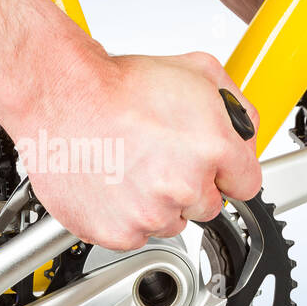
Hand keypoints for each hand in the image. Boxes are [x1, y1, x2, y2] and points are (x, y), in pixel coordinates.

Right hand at [2, 51, 262, 250]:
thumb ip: (235, 106)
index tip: (210, 167)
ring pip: (172, 222)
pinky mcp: (119, 232)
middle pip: (209, 206)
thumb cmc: (116, 85)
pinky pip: (136, 235)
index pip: (246, 184)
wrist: (60, 96)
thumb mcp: (196, 70)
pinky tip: (113, 183)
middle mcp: (185, 185)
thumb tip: (246, 133)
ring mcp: (151, 213)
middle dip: (190, 185)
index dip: (226, 172)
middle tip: (159, 158)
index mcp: (213, 147)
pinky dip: (126, 216)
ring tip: (130, 166)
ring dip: (157, 203)